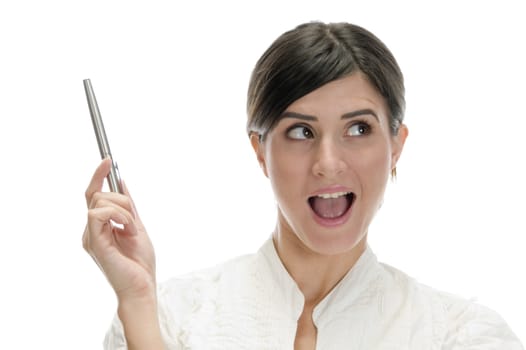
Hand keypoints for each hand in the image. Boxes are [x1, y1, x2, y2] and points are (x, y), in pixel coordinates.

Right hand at [83, 158, 156, 301]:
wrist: (142, 287)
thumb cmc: (139, 263)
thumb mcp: (137, 226)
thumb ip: (128, 206)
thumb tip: (121, 181)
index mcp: (100, 227)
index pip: (93, 195)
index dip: (98, 175)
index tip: (108, 158)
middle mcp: (91, 231)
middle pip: (97, 194)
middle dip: (122, 199)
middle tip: (134, 221)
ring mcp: (90, 236)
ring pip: (100, 201)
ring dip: (124, 210)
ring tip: (132, 230)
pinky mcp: (93, 241)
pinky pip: (98, 213)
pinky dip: (119, 216)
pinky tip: (128, 230)